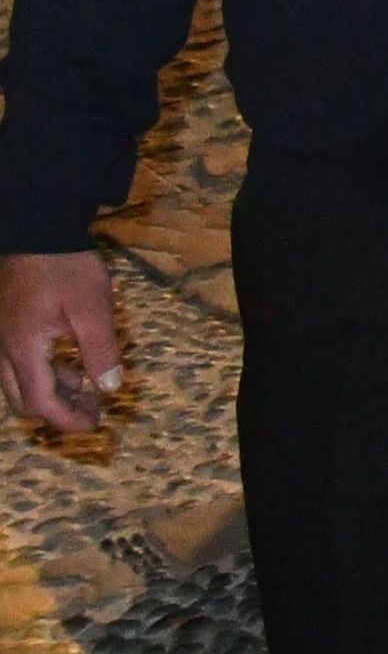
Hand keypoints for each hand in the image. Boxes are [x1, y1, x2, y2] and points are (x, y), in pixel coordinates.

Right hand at [0, 252, 120, 433]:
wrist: (37, 228)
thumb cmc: (65, 267)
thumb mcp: (92, 308)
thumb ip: (101, 350)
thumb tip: (111, 388)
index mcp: (23, 350)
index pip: (40, 402)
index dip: (67, 419)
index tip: (95, 425)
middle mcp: (4, 350)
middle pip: (24, 398)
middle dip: (59, 410)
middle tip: (93, 411)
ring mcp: (2, 337)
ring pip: (20, 382)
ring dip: (53, 391)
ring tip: (88, 389)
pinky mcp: (8, 325)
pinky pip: (20, 363)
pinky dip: (45, 372)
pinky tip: (70, 365)